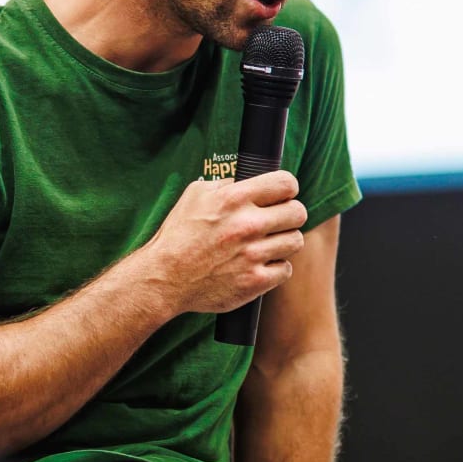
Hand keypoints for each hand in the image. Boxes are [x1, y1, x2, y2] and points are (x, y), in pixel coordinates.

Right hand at [135, 170, 306, 315]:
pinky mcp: (255, 281)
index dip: (287, 188)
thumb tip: (249, 180)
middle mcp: (246, 225)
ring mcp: (252, 255)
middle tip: (277, 221)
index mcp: (233, 199)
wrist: (165, 278)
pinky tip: (259, 265)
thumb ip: (226, 184)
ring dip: (283, 242)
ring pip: (295, 241)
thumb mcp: (195, 195)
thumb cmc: (178, 235)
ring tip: (267, 244)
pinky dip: (275, 268)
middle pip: (298, 212)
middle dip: (289, 214)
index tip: (282, 195)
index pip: (286, 183)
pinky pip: (286, 269)